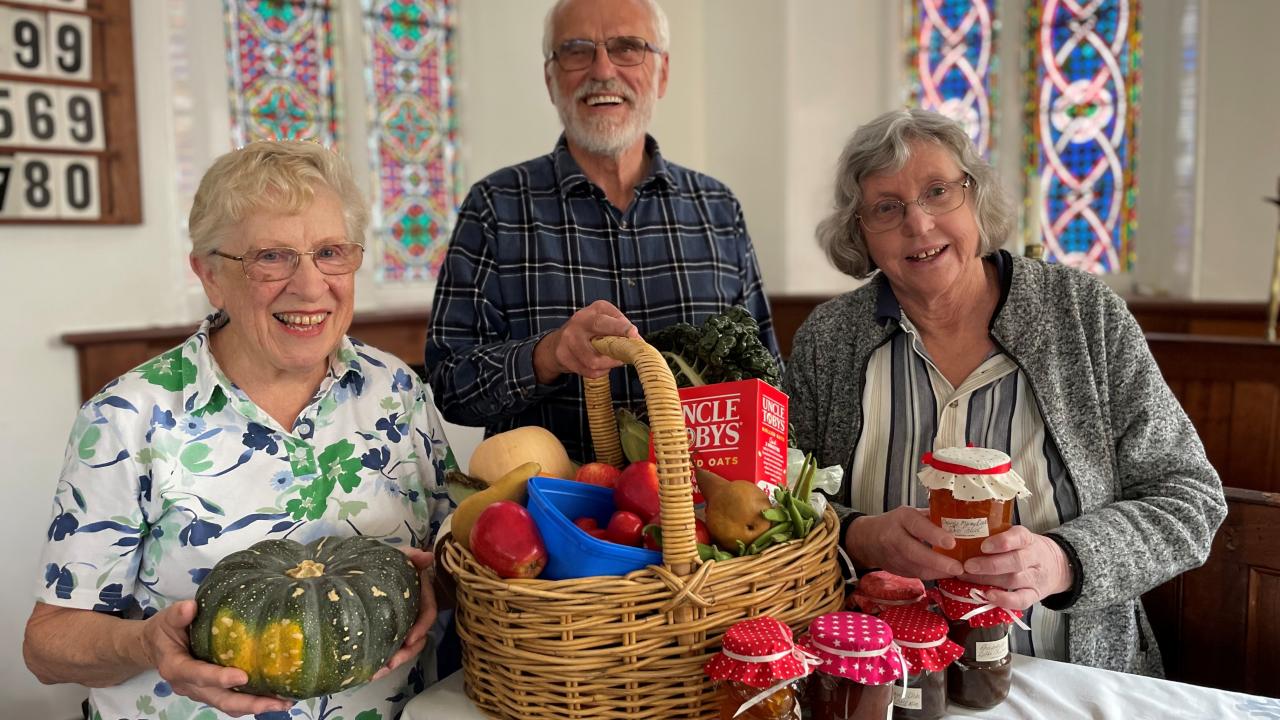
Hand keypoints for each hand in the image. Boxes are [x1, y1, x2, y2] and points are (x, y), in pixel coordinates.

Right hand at [142, 601, 292, 717]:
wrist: (156, 647)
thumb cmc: (164, 631)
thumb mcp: (167, 620)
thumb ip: (177, 615)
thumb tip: (190, 606)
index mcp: (176, 668)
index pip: (198, 675)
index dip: (219, 678)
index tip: (242, 676)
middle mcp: (188, 686)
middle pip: (220, 699)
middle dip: (249, 703)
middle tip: (277, 701)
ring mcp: (200, 692)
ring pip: (228, 704)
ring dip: (256, 706)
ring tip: (283, 702)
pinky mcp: (211, 692)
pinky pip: (232, 702)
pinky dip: (252, 703)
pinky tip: (274, 698)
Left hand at [372, 548, 438, 681]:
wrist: (368, 568)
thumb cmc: (388, 564)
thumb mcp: (399, 557)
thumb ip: (411, 556)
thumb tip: (427, 557)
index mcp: (421, 596)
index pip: (428, 614)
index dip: (422, 627)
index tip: (410, 638)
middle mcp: (414, 613)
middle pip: (418, 638)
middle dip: (406, 653)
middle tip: (391, 663)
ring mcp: (402, 625)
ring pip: (405, 648)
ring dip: (394, 661)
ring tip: (377, 673)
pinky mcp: (388, 633)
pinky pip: (390, 649)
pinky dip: (382, 661)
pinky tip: (369, 672)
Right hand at [533, 300, 640, 381]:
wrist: (558, 342)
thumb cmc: (589, 331)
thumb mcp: (606, 321)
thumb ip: (623, 329)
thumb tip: (639, 343)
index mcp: (593, 312)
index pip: (606, 320)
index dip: (621, 327)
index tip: (633, 333)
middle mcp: (579, 322)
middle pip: (597, 336)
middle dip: (615, 346)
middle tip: (627, 356)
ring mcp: (568, 339)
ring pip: (594, 361)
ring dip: (610, 364)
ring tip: (615, 361)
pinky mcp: (563, 356)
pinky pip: (588, 371)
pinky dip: (600, 371)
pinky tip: (602, 366)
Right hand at [845, 507, 963, 580]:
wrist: (868, 540)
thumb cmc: (897, 523)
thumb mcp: (911, 514)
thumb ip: (932, 518)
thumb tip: (962, 521)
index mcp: (902, 518)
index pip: (917, 526)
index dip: (933, 535)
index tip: (951, 543)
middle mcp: (894, 536)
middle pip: (914, 551)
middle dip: (938, 561)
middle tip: (958, 567)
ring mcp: (893, 556)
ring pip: (916, 567)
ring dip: (939, 572)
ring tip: (959, 572)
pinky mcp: (896, 570)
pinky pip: (917, 575)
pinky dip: (933, 575)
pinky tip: (947, 574)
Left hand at [960, 527, 1071, 609]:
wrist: (1058, 565)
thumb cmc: (1025, 549)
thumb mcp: (1017, 537)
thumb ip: (996, 536)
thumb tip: (962, 537)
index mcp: (1028, 539)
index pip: (1020, 537)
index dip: (1003, 542)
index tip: (983, 546)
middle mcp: (1034, 558)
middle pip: (1015, 561)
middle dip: (989, 564)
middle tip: (967, 565)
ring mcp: (1035, 578)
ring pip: (1013, 580)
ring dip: (988, 580)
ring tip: (967, 578)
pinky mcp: (1035, 595)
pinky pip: (1022, 600)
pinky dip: (1005, 600)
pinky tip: (988, 596)